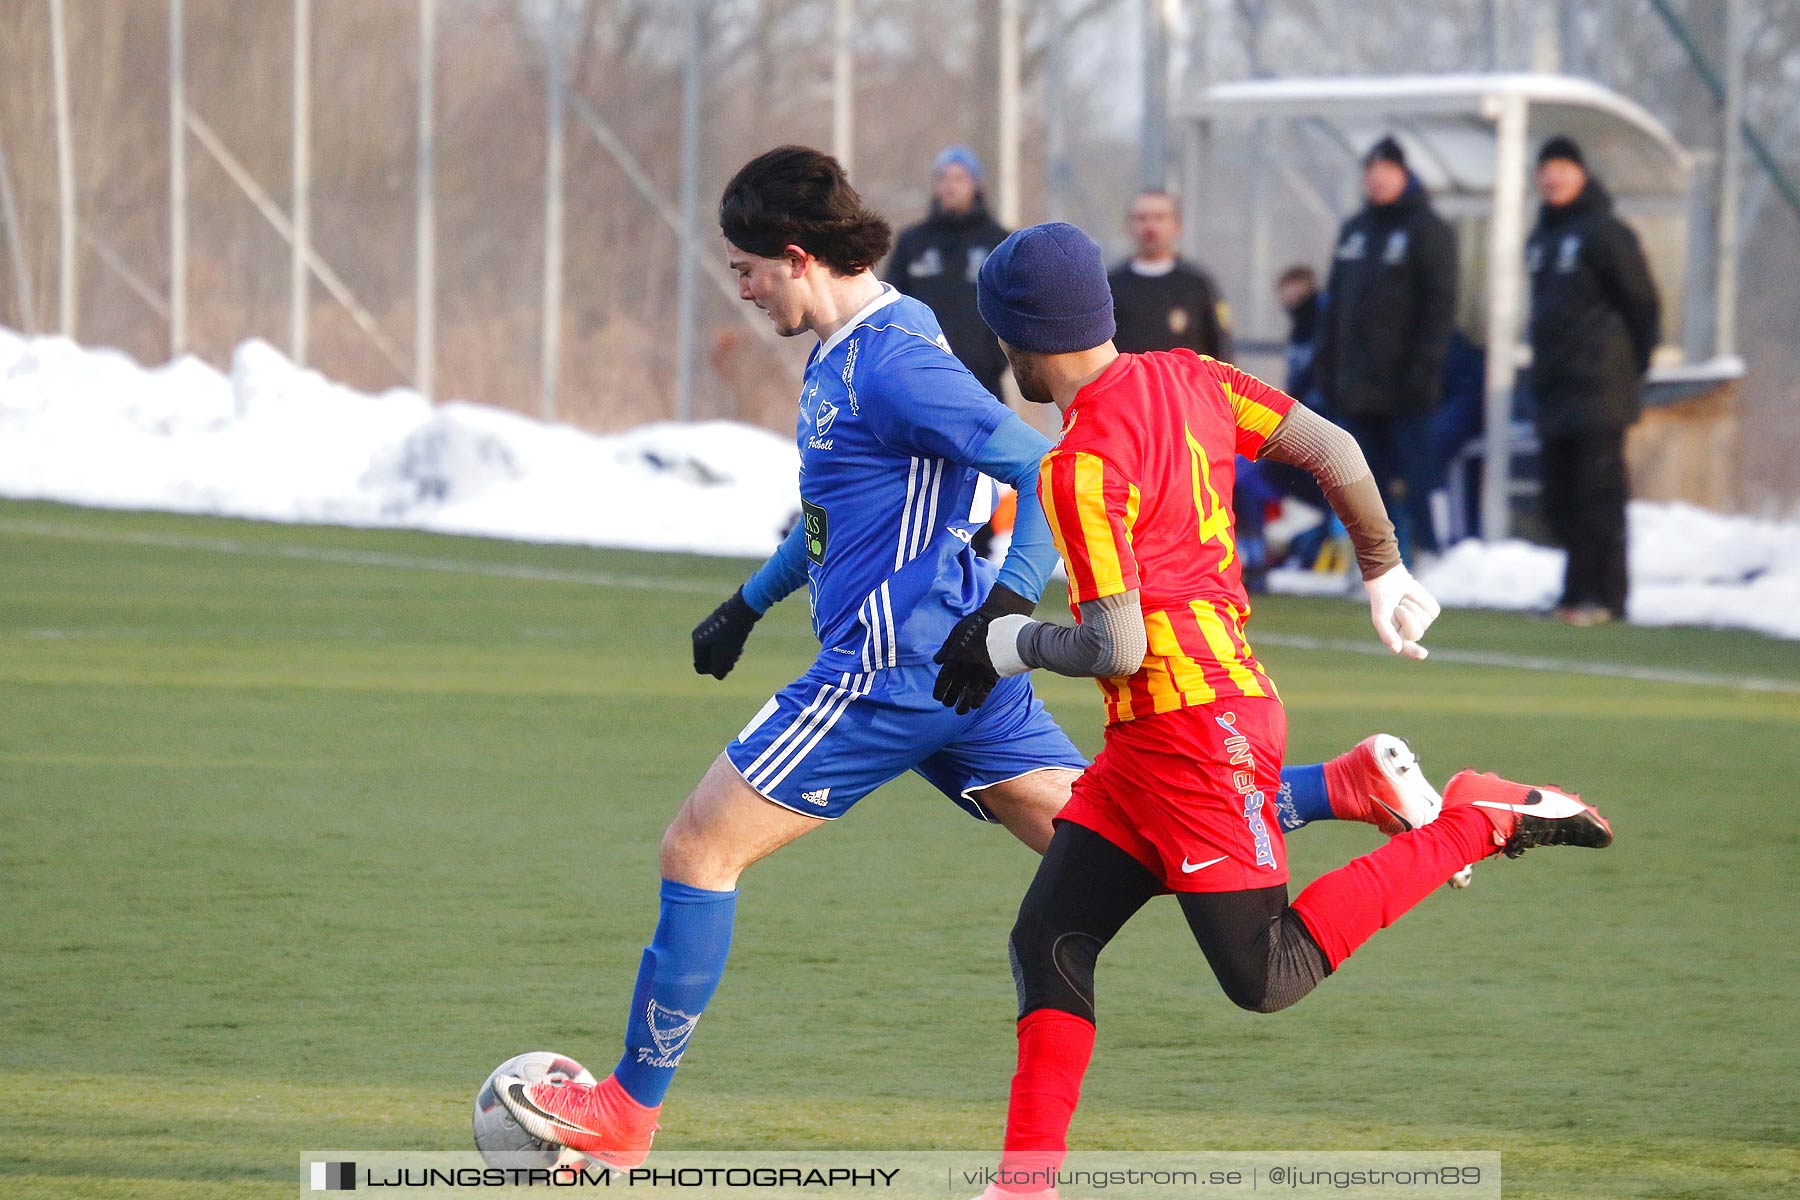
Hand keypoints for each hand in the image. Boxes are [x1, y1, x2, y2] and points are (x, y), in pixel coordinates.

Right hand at [692, 588, 760, 679]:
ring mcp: (709, 627)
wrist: (744, 608)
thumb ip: (719, 670)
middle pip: (709, 658)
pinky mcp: (720, 622)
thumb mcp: (725, 656)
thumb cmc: (732, 633)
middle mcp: (700, 633)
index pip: (700, 667)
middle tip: (735, 657)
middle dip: (722, 662)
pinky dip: (730, 645)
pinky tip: (739, 642)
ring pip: (717, 650)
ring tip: (739, 650)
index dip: (714, 670)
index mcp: (697, 642)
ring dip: (728, 654)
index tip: (727, 664)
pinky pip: (722, 641)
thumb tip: (718, 675)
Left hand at [931, 583, 1034, 713]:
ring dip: (964, 703)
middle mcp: (966, 667)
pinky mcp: (994, 673)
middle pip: (956, 687)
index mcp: (954, 657)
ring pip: (970, 692)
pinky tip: (975, 705)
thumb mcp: (955, 632)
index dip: (939, 690)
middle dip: (950, 698)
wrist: (999, 620)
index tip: (937, 697)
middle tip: (947, 705)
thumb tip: (937, 661)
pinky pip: (985, 690)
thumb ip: (946, 649)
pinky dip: (980, 699)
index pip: (943, 679)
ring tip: (960, 712)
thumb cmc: (976, 624)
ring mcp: (980, 671)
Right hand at [1363, 564, 1439, 660]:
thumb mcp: (1380, 618)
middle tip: (1398, 607)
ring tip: (1403, 601)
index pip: (1407, 649)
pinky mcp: (1431, 611)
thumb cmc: (1382, 601)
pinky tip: (1412, 596)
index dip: (1414, 652)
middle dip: (1407, 617)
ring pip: (1426, 620)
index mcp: (1397, 638)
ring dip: (1412, 606)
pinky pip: (1432, 610)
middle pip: (1417, 633)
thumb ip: (1386, 634)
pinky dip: (1421, 600)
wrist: (1389, 580)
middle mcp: (1411, 632)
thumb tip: (1397, 650)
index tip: (1423, 654)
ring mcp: (1423, 622)